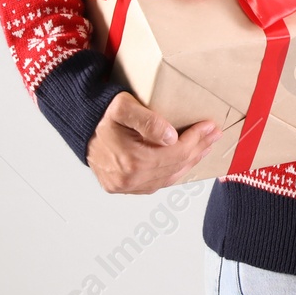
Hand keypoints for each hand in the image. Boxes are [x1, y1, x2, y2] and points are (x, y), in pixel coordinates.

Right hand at [87, 92, 221, 193]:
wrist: (82, 126)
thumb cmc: (103, 115)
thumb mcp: (123, 107)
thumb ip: (148, 120)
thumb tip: (171, 136)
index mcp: (131, 161)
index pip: (175, 152)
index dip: (196, 139)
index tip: (210, 126)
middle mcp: (129, 179)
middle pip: (175, 165)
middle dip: (198, 149)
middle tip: (213, 135)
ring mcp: (126, 186)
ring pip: (168, 178)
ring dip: (189, 162)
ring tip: (204, 148)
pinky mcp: (123, 188)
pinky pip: (156, 184)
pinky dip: (173, 172)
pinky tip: (184, 162)